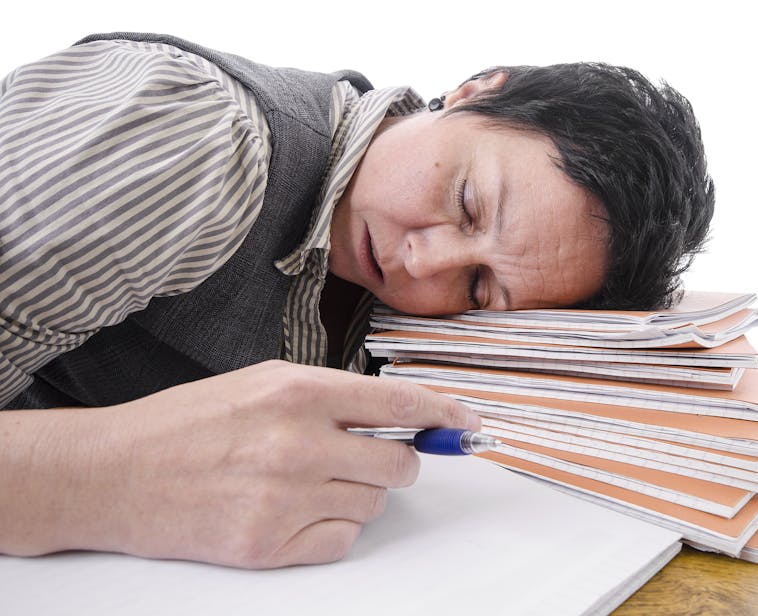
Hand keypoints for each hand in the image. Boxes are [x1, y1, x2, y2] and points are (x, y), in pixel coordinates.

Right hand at [0, 361, 478, 567]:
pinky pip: (341, 541)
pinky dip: (331, 529)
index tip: (469, 424)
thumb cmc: (186, 424)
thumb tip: (395, 419)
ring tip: (307, 483)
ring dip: (356, 496)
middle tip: (366, 461)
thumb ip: (330, 398)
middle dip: (395, 465)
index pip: (399, 405)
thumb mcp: (261, 384)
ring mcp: (283, 497)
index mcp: (297, 391)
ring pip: (372, 507)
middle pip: (399, 466)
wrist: (114, 474)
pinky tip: (295, 513)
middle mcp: (297, 442)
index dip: (444, 415)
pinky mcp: (267, 545)